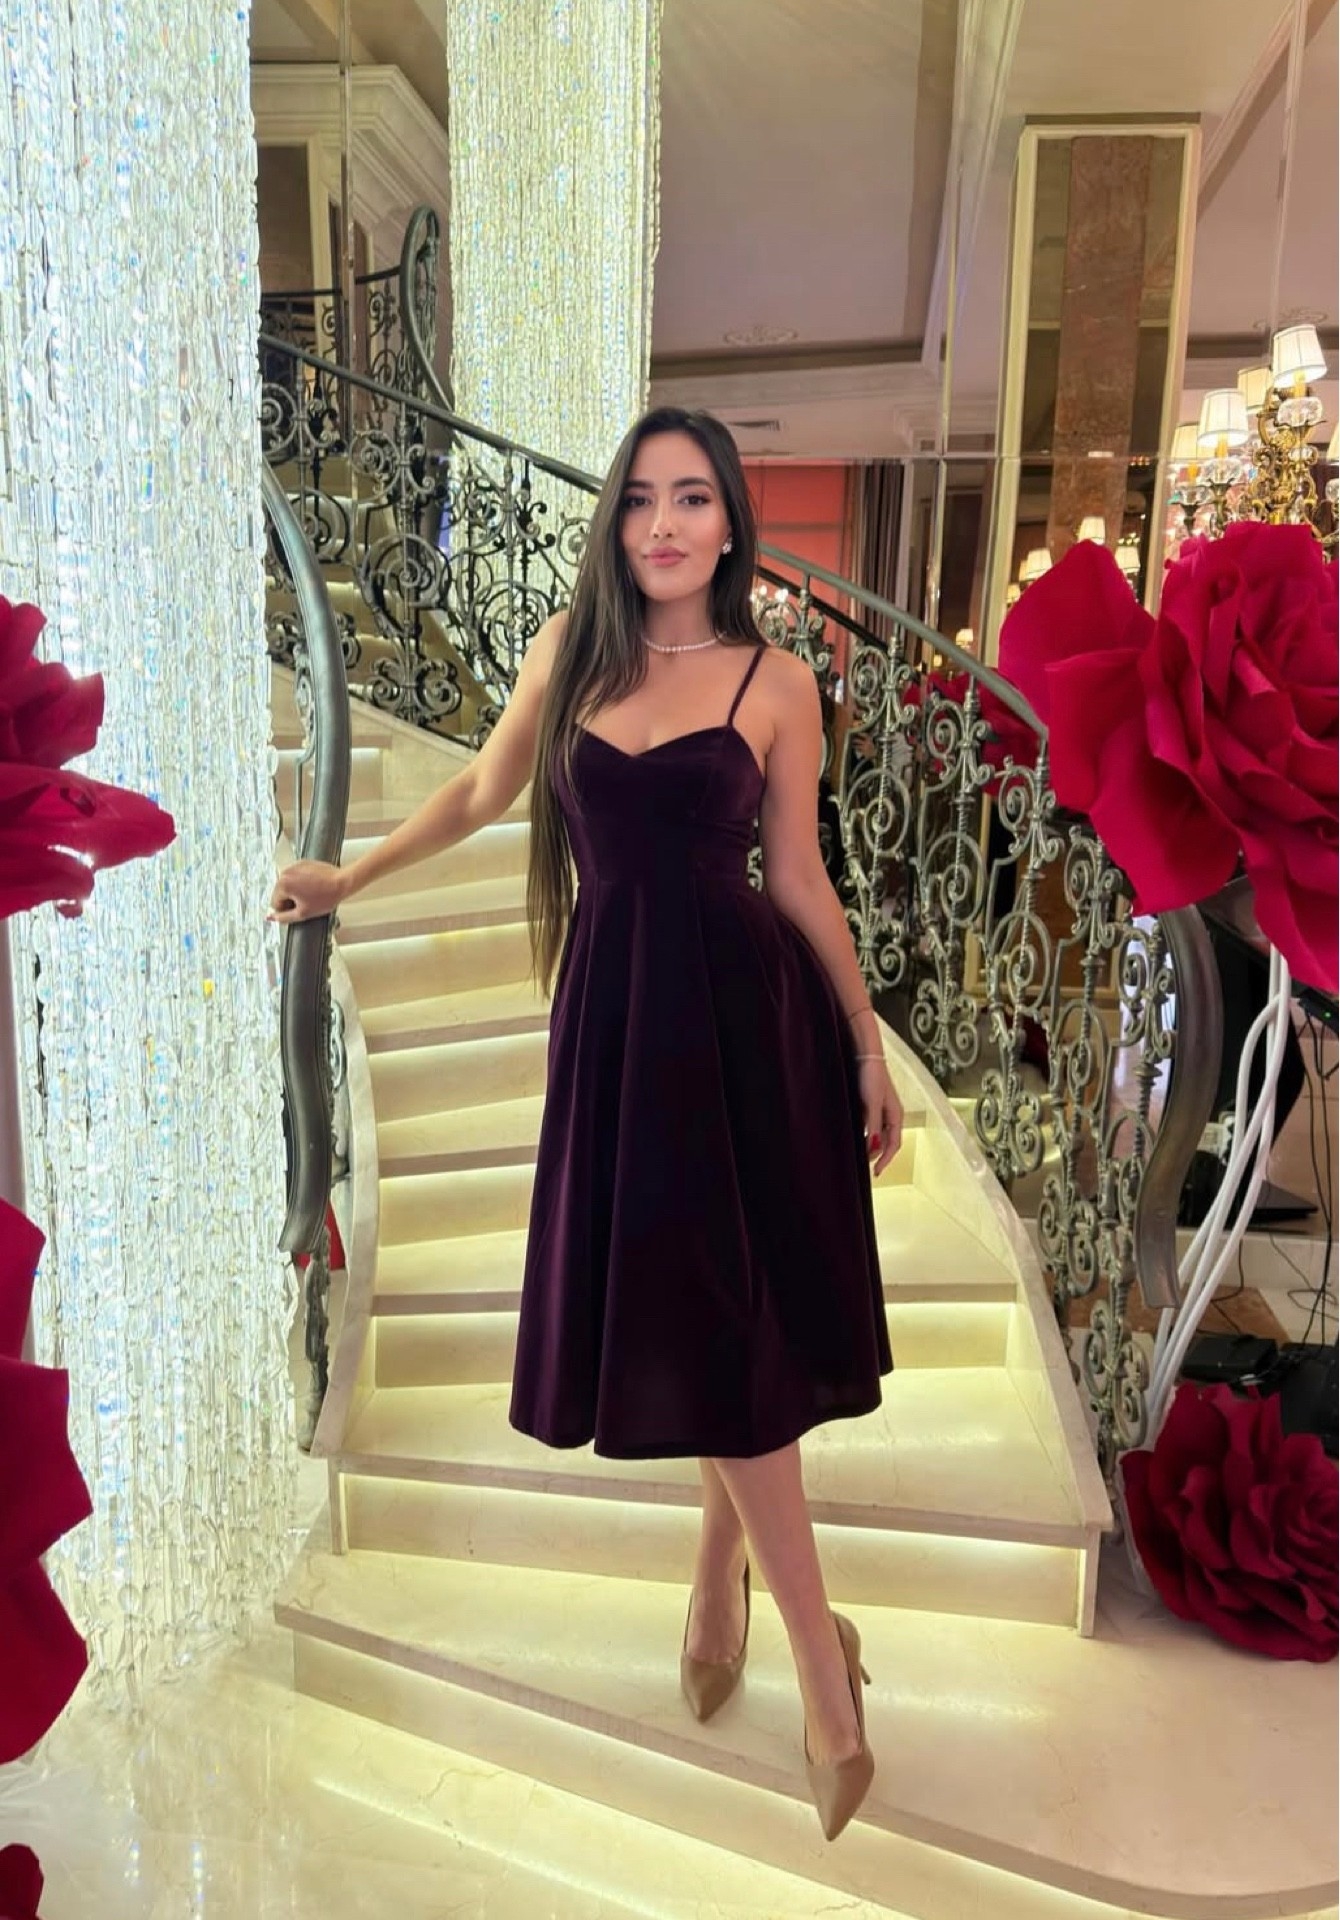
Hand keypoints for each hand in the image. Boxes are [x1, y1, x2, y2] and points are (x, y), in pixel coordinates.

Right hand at [269, 860, 347, 924]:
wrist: (342, 882)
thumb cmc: (326, 896)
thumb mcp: (302, 913)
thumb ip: (283, 917)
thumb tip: (270, 917)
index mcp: (283, 884)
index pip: (275, 903)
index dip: (287, 910)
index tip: (298, 909)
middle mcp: (285, 872)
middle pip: (281, 892)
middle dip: (291, 899)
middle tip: (306, 903)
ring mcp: (294, 866)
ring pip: (288, 884)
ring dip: (296, 891)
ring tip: (311, 894)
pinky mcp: (302, 863)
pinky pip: (296, 876)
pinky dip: (301, 882)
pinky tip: (313, 887)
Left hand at [858, 1057, 902, 1176]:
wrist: (865, 1055)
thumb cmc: (871, 1077)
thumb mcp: (871, 1104)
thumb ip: (873, 1126)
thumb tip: (873, 1148)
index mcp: (896, 1116)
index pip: (894, 1144)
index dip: (886, 1160)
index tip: (876, 1172)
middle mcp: (891, 1115)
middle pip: (886, 1142)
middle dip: (877, 1155)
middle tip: (864, 1166)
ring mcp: (880, 1110)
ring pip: (877, 1134)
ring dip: (869, 1145)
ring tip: (858, 1155)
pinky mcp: (870, 1105)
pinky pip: (869, 1126)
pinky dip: (863, 1134)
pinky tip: (854, 1138)